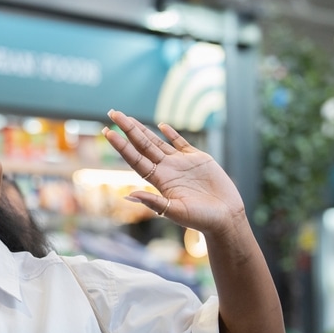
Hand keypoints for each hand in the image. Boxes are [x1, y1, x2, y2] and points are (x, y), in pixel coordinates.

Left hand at [103, 109, 245, 236]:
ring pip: (157, 142)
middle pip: (142, 145)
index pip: (135, 159)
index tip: (107, 132)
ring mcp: (181, 164)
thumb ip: (154, 203)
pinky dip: (171, 134)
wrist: (225, 217)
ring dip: (142, 130)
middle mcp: (166, 170)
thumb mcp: (175, 211)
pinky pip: (181, 143)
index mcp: (159, 181)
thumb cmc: (201, 219)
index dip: (121, 146)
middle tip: (113, 113)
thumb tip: (129, 195)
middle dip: (127, 129)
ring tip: (128, 117)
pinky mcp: (198, 159)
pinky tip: (161, 125)